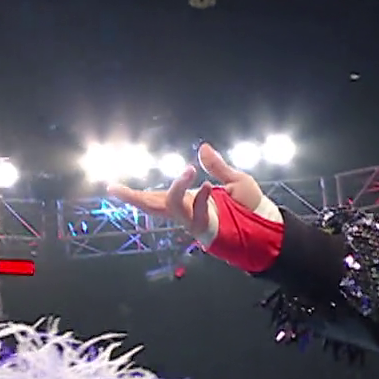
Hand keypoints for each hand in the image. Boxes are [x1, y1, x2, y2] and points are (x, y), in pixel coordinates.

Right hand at [106, 144, 263, 239]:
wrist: (267, 228)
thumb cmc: (252, 207)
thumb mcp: (235, 181)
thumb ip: (218, 166)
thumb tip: (202, 148)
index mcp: (190, 200)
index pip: (158, 196)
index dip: (136, 193)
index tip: (112, 187)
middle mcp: (187, 212)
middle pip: (153, 204)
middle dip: (133, 197)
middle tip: (113, 188)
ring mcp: (194, 221)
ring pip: (172, 206)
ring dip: (177, 187)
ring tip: (189, 170)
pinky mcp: (205, 230)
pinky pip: (196, 213)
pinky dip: (201, 198)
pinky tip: (208, 186)